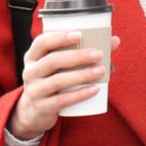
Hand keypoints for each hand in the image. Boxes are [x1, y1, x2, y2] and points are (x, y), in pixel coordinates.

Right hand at [7, 30, 121, 139]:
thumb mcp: (59, 66)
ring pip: (57, 81)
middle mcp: (30, 72)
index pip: (41, 42)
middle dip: (77, 56)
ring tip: (101, 70)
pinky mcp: (42, 107)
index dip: (59, 37)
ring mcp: (34, 90)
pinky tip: (95, 89)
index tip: (79, 34)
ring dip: (81, 75)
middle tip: (98, 54)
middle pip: (52, 61)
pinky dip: (80, 94)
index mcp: (32, 57)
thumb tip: (114, 40)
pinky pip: (62, 100)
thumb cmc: (52, 81)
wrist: (34, 111)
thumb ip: (83, 52)